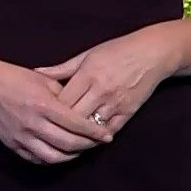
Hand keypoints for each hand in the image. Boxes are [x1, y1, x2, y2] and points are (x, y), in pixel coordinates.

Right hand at [0, 63, 111, 164]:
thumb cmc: (19, 79)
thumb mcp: (46, 81)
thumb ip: (67, 96)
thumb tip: (86, 109)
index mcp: (44, 105)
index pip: (76, 124)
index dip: (95, 132)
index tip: (107, 135)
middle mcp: (33, 123)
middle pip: (68, 144)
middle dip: (87, 146)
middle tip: (97, 144)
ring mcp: (21, 136)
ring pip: (52, 157)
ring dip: (70, 156)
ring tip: (81, 150)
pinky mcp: (12, 144)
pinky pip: (35, 159)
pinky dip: (51, 160)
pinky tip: (61, 153)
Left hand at [40, 24, 183, 136]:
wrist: (153, 53)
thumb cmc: (118, 50)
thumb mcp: (88, 55)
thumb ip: (62, 68)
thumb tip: (37, 73)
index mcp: (88, 74)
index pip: (62, 101)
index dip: (50, 110)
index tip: (42, 114)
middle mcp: (101, 90)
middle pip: (73, 117)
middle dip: (60, 125)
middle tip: (49, 130)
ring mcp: (115, 103)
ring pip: (90, 127)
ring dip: (77, 134)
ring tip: (64, 139)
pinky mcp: (128, 111)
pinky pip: (108, 130)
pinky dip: (96, 137)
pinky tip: (86, 139)